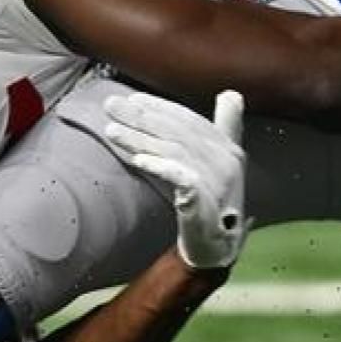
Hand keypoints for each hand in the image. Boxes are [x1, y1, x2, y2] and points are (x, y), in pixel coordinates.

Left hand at [104, 91, 247, 269]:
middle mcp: (226, 161)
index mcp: (228, 148)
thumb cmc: (213, 203)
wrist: (217, 247)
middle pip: (178, 132)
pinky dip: (159, 166)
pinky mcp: (204, 202)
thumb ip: (224, 129)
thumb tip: (229, 94)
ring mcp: (217, 182)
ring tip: (111, 130)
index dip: (161, 107)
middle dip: (142, 117)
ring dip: (140, 139)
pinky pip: (181, 178)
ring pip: (174, 152)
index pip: (190, 120)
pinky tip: (138, 159)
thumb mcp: (218, 163)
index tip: (132, 99)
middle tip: (111, 105)